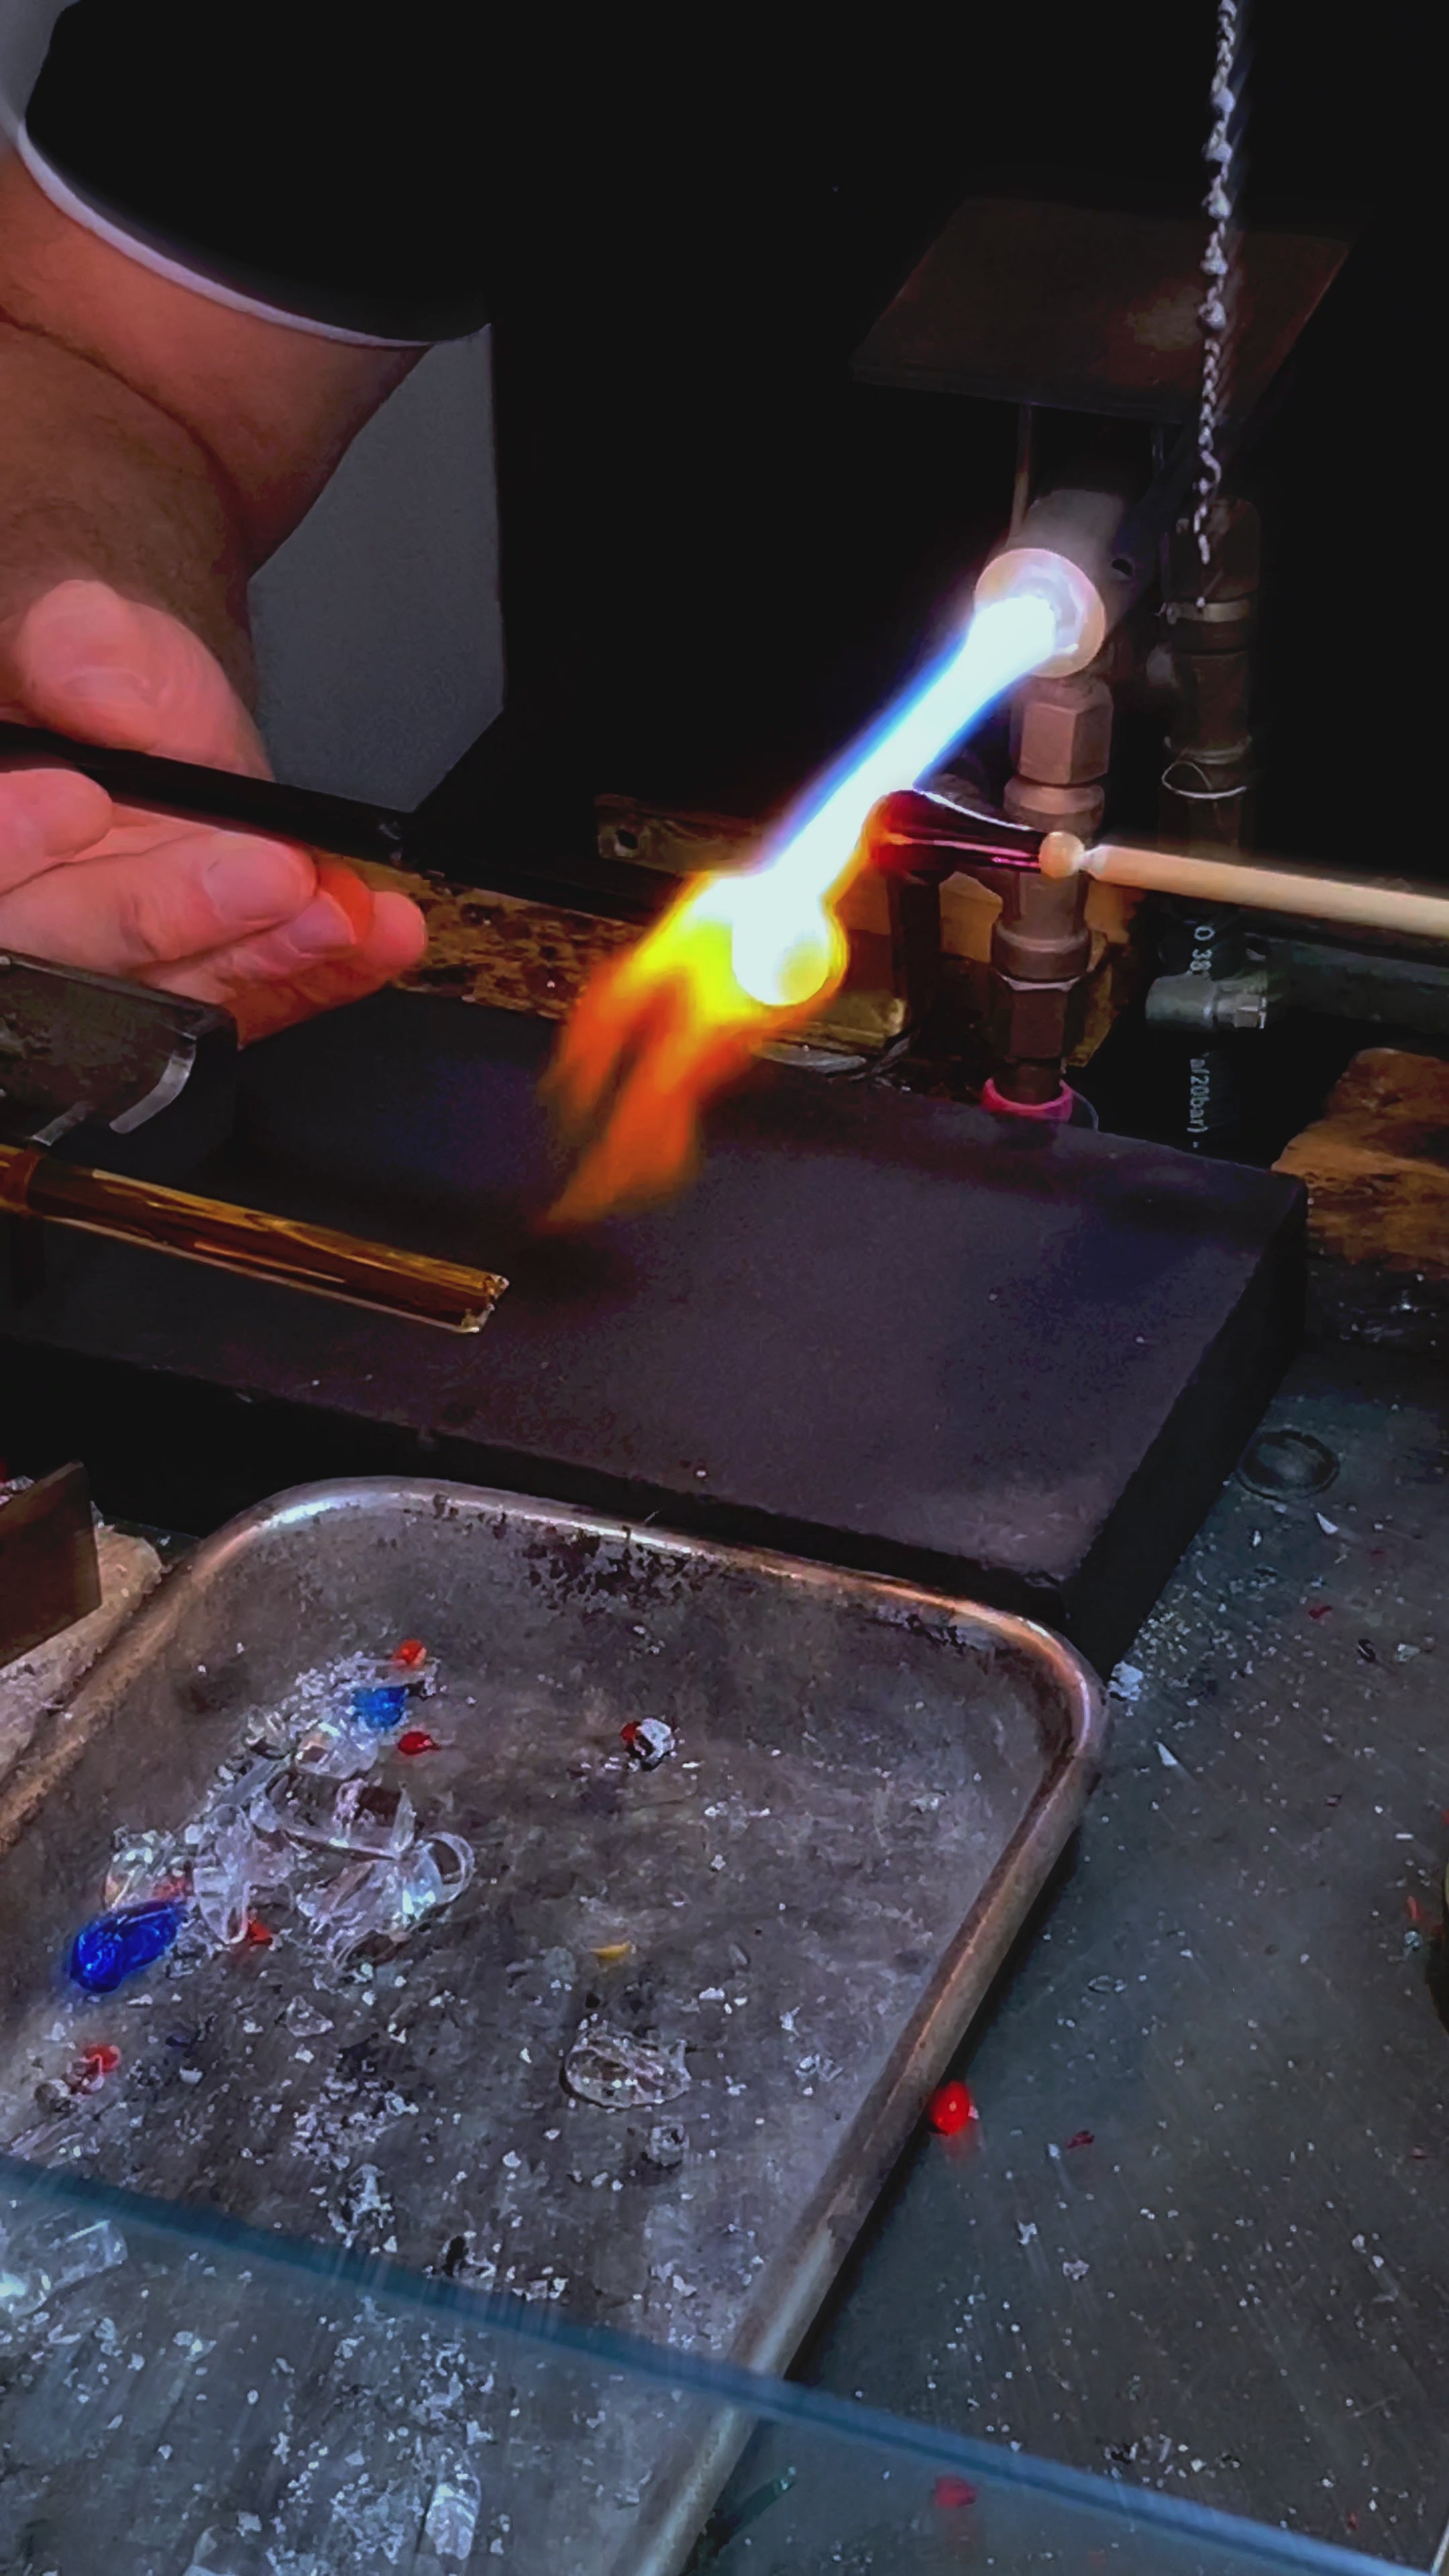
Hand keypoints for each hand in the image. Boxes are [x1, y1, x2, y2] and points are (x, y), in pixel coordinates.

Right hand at [0, 580, 425, 1040]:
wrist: (147, 696)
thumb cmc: (92, 665)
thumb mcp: (75, 622)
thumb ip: (74, 646)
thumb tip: (103, 688)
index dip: (11, 844)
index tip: (82, 799)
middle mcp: (29, 919)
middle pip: (71, 957)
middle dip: (167, 915)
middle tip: (267, 871)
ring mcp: (115, 969)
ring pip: (168, 999)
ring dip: (265, 957)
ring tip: (338, 910)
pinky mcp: (199, 986)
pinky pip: (258, 1003)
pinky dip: (324, 973)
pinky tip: (377, 936)